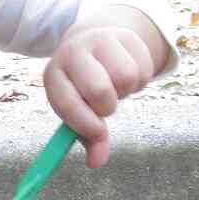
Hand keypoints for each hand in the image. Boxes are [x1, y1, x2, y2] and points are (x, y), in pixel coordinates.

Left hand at [43, 20, 157, 167]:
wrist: (95, 42)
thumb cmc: (82, 87)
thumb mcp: (79, 111)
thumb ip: (89, 138)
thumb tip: (96, 163)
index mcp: (54, 75)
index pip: (67, 103)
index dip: (85, 124)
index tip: (98, 134)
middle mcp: (73, 54)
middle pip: (99, 90)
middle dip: (107, 106)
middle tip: (105, 105)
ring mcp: (99, 41)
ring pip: (126, 78)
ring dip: (126, 92)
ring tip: (115, 86)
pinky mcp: (125, 36)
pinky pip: (144, 70)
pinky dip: (140, 81)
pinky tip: (127, 74)